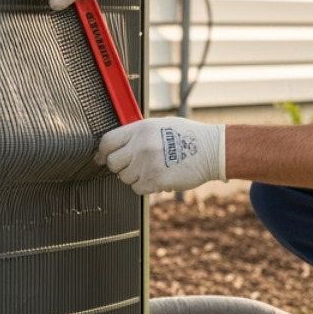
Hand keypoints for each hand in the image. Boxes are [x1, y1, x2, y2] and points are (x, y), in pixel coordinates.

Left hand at [95, 118, 226, 194]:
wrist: (211, 150)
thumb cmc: (188, 136)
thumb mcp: (161, 125)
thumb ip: (138, 133)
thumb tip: (118, 144)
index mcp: (140, 129)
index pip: (107, 142)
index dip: (102, 152)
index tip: (101, 158)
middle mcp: (140, 145)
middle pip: (113, 162)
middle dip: (121, 165)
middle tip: (135, 164)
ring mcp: (146, 164)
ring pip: (125, 177)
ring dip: (135, 176)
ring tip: (153, 168)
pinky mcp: (154, 180)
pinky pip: (137, 188)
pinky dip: (145, 186)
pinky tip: (158, 176)